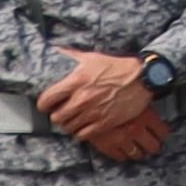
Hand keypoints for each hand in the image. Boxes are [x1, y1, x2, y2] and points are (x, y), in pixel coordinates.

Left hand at [36, 52, 161, 152]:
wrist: (142, 79)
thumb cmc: (116, 67)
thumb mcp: (91, 57)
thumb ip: (71, 56)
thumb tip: (55, 51)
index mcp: (76, 81)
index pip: (47, 99)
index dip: (43, 104)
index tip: (47, 104)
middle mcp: (82, 99)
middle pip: (56, 117)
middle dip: (56, 115)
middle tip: (61, 112)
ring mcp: (93, 112)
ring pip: (68, 127)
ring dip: (68, 124)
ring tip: (72, 119)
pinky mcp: (104, 123)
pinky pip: (82, 135)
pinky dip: (80, 132)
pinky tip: (83, 125)